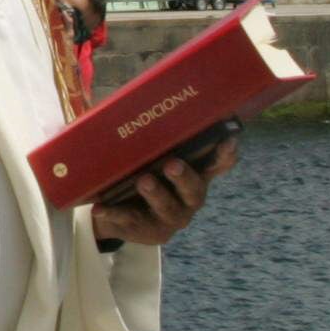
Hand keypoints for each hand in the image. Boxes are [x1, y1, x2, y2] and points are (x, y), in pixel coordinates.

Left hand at [89, 127, 239, 247]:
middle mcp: (189, 198)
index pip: (217, 165)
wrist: (124, 214)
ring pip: (167, 207)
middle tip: (172, 164)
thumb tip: (137, 100)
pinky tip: (100, 208)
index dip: (226, 154)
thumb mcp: (152, 155)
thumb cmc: (144, 172)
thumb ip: (155, 137)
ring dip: (155, 193)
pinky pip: (130, 222)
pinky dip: (114, 214)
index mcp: (196, 174)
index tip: (229, 139)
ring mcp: (170, 217)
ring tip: (143, 180)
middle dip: (184, 177)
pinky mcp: (147, 231)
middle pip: (194, 190)